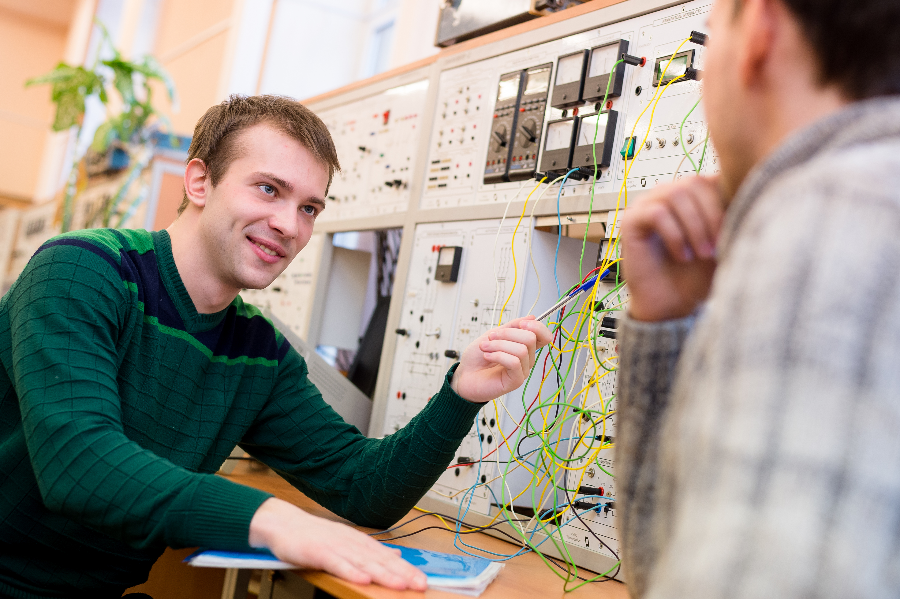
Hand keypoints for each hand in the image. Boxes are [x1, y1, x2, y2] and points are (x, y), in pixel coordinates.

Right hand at [249, 498, 426, 590]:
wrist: (285, 524)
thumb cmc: (316, 536)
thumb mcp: (349, 541)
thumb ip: (373, 549)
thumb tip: (398, 554)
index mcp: (360, 541)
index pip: (388, 557)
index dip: (407, 569)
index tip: (423, 580)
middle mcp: (352, 543)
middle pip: (381, 560)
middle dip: (402, 573)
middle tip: (420, 585)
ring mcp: (336, 547)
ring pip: (364, 562)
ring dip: (383, 573)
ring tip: (400, 585)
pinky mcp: (319, 552)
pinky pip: (338, 564)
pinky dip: (351, 571)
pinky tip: (364, 579)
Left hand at [451, 316, 551, 402]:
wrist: (464, 375)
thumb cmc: (477, 358)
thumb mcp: (494, 335)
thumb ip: (512, 326)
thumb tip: (532, 317)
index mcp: (523, 347)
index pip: (544, 336)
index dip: (536, 326)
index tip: (520, 323)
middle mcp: (526, 359)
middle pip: (530, 338)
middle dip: (507, 334)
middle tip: (491, 337)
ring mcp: (522, 371)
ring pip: (521, 350)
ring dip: (499, 345)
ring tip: (485, 348)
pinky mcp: (515, 381)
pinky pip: (514, 362)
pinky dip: (498, 355)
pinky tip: (487, 356)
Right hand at [620, 176, 724, 321]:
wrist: (673, 305)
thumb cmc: (696, 276)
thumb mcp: (724, 242)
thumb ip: (732, 214)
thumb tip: (747, 190)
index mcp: (691, 195)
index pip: (711, 177)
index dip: (726, 200)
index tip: (736, 229)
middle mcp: (667, 194)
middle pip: (694, 182)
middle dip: (711, 215)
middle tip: (717, 245)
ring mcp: (646, 205)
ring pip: (675, 194)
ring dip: (694, 226)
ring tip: (701, 253)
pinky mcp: (631, 221)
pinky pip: (656, 213)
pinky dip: (675, 235)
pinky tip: (681, 255)